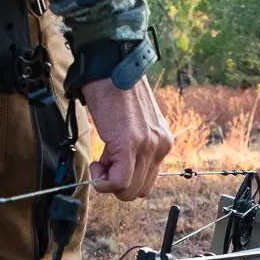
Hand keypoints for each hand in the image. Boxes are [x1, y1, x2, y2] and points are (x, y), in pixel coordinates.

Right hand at [80, 76, 172, 200]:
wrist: (109, 68)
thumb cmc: (115, 91)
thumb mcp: (133, 123)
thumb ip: (133, 146)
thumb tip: (116, 167)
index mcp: (163, 140)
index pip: (147, 180)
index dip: (125, 179)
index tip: (110, 163)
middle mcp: (161, 145)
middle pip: (140, 190)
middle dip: (117, 184)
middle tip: (103, 163)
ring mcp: (148, 146)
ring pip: (129, 191)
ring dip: (109, 183)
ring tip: (100, 160)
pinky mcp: (130, 145)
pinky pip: (120, 182)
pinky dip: (104, 182)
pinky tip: (96, 165)